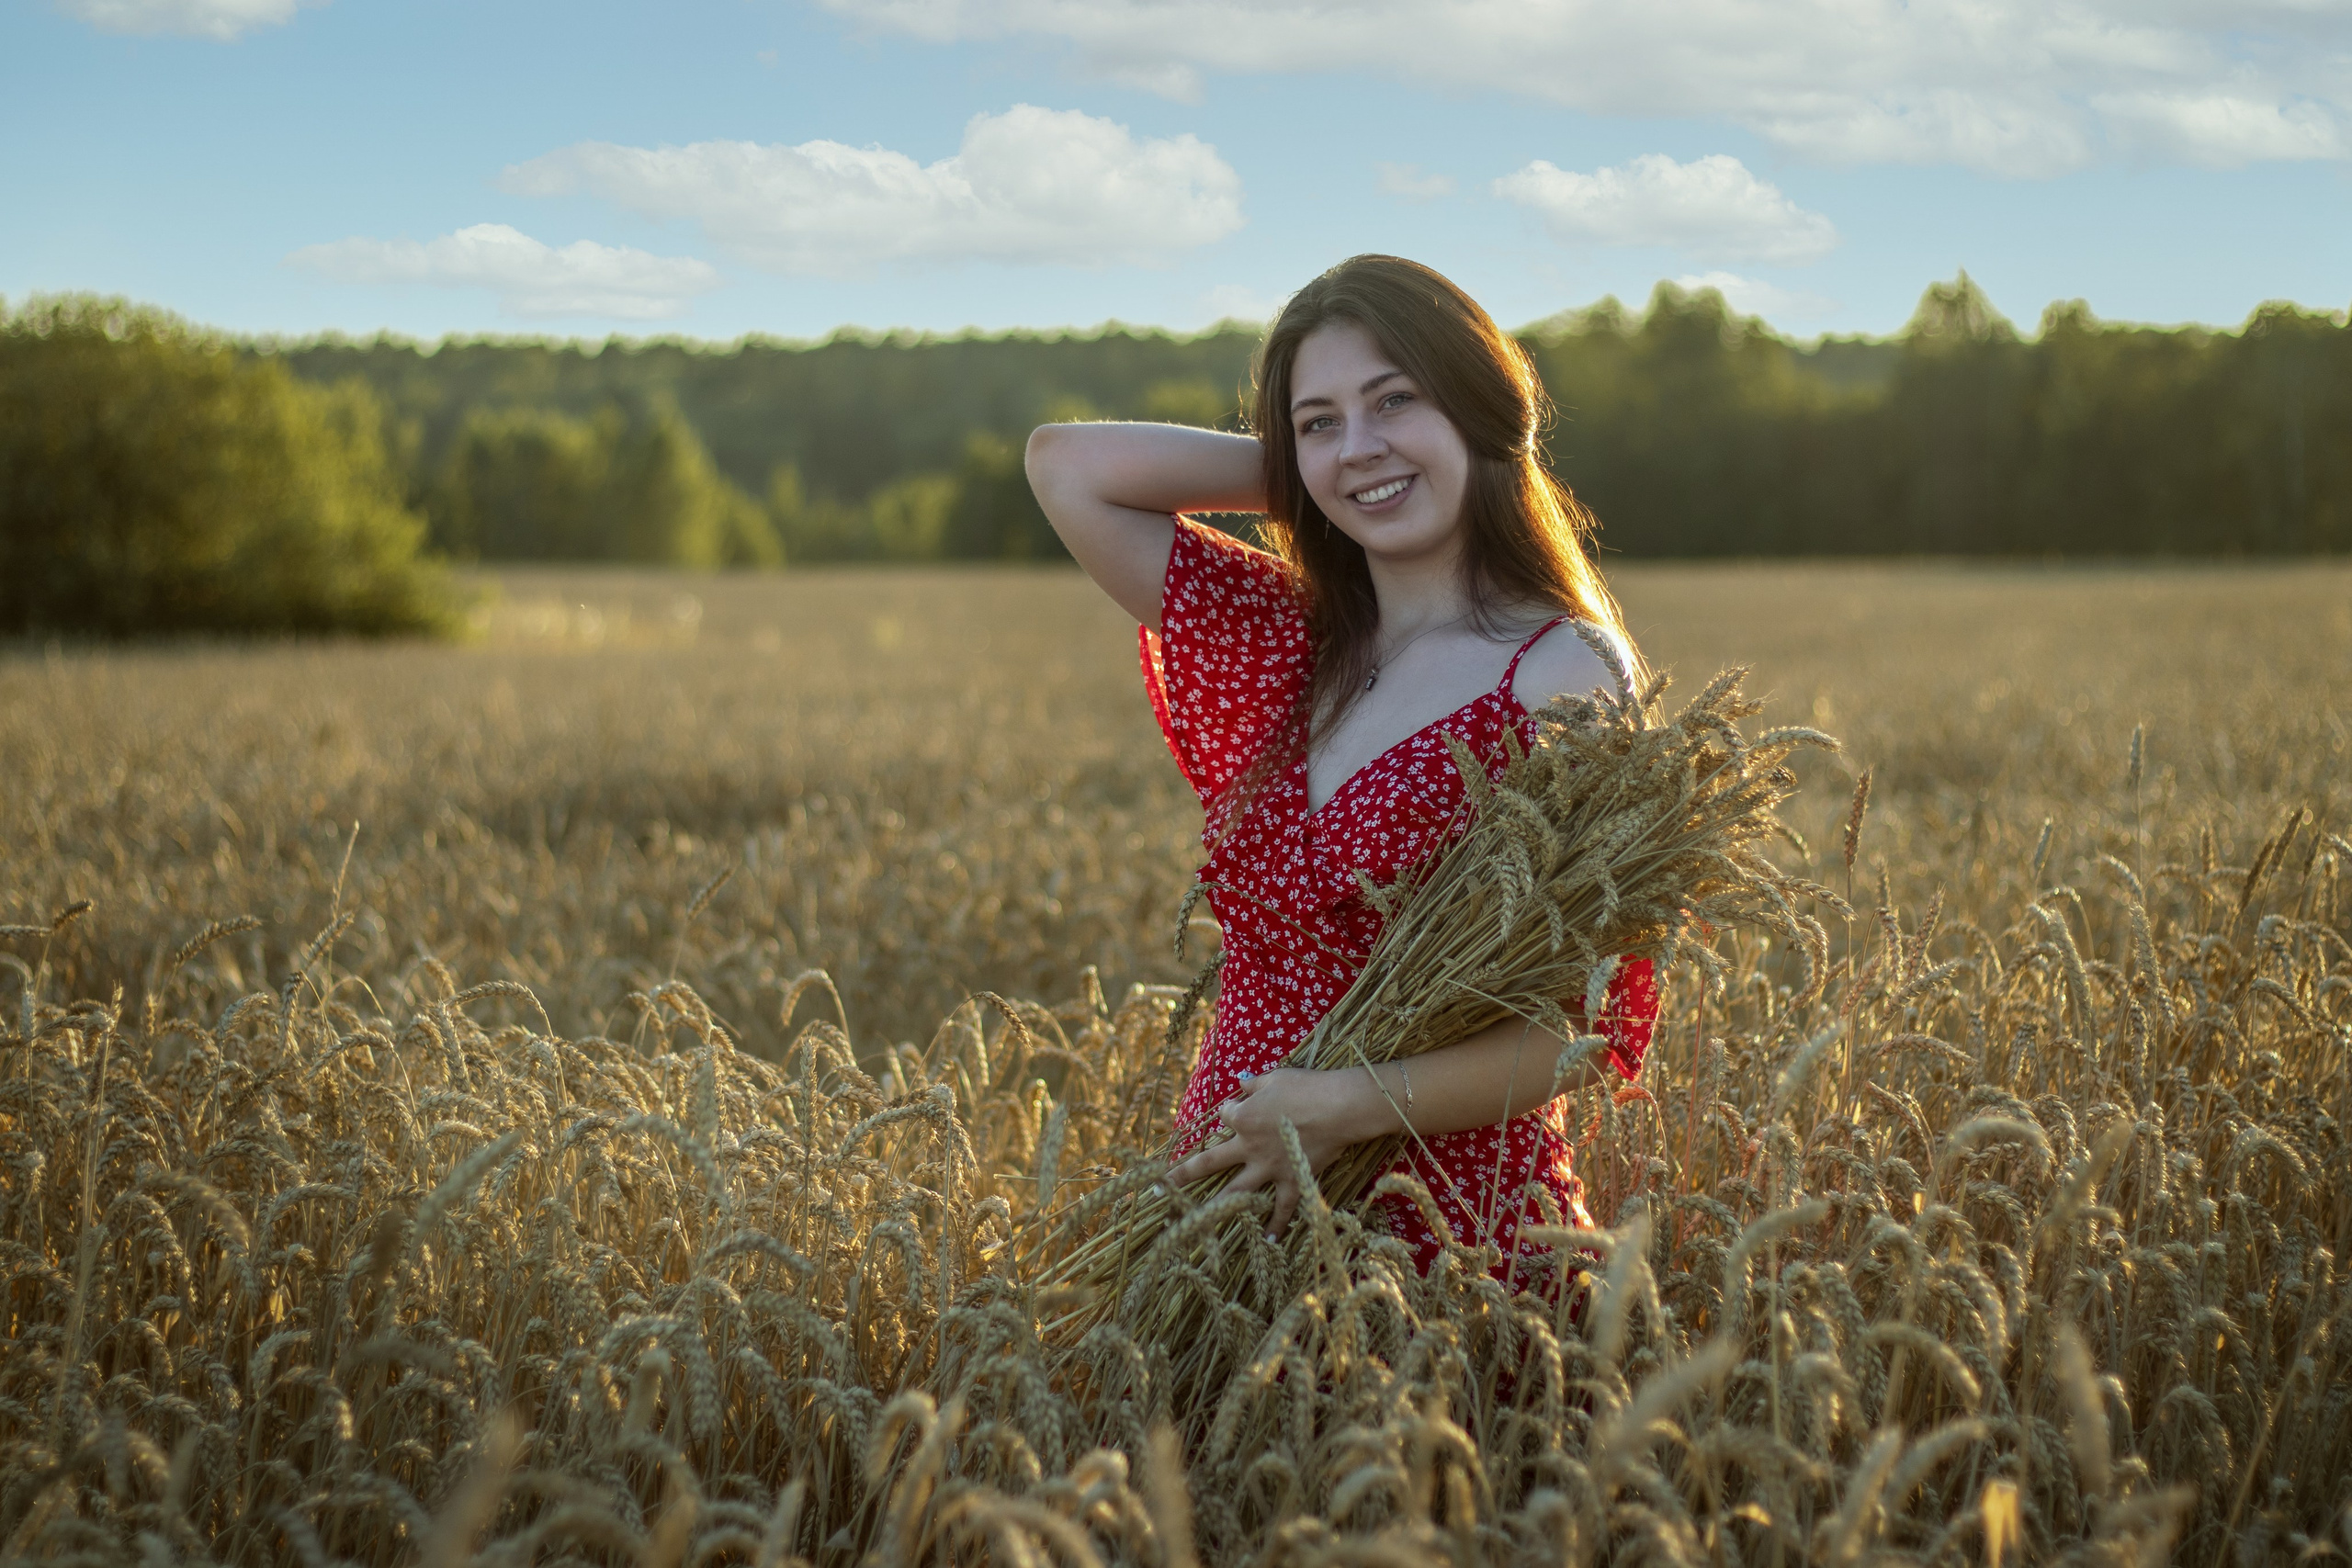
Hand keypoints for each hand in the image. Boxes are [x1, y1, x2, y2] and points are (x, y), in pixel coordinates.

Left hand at [1162, 1067, 1376, 1238]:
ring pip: (1237, 1192)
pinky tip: (1269, 1242)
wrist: (1338, 1108)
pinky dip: (1277, 1224)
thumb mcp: (1274, 1078)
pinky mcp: (1292, 1180)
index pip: (1225, 1115)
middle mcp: (1248, 1147)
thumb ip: (1254, 1084)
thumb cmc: (1305, 1087)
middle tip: (1160, 1189)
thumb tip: (1241, 1083)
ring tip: (1196, 1225)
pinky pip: (1282, 1207)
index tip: (1240, 1105)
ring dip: (1216, 1209)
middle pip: (1209, 1162)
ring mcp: (1269, 1167)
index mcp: (1241, 1119)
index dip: (1231, 1110)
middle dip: (1184, 1175)